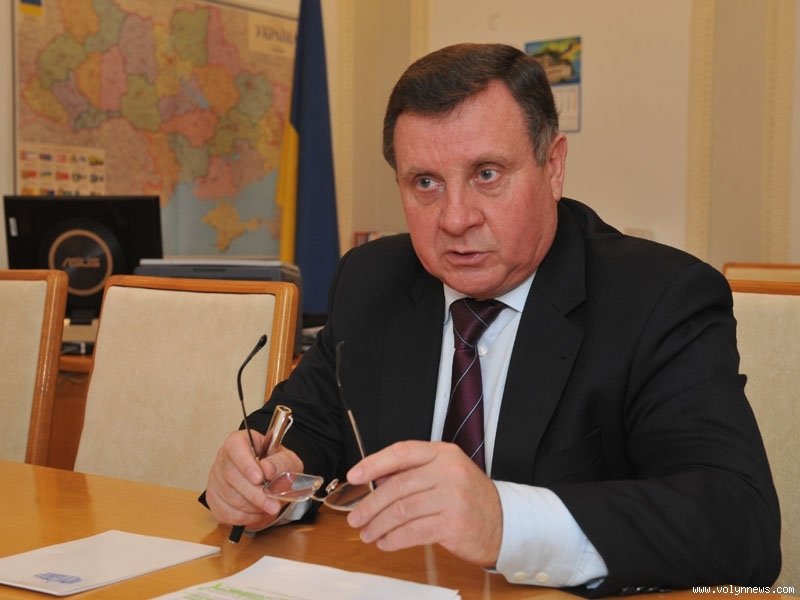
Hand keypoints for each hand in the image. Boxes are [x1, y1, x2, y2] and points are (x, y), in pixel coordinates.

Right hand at [205, 429, 303, 530]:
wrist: (272, 480)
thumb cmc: (277, 466)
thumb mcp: (287, 459)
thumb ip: (280, 462)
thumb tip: (268, 469)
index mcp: (240, 441)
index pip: (236, 448)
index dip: (246, 464)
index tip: (259, 478)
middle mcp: (223, 458)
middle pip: (231, 476)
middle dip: (254, 494)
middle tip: (273, 505)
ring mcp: (216, 478)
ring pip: (228, 496)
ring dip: (251, 507)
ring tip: (269, 508)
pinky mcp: (213, 497)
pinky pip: (224, 512)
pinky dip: (243, 518)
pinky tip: (257, 514)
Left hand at [345, 440, 502, 565]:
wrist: (503, 522)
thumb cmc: (468, 498)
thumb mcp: (445, 474)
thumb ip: (413, 472)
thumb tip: (376, 478)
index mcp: (443, 454)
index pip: (401, 452)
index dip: (374, 463)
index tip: (354, 476)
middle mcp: (448, 471)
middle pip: (397, 486)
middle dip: (370, 505)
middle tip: (356, 517)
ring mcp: (452, 497)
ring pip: (402, 510)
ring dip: (378, 525)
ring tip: (368, 533)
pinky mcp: (453, 523)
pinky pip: (413, 531)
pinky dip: (394, 539)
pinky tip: (386, 542)